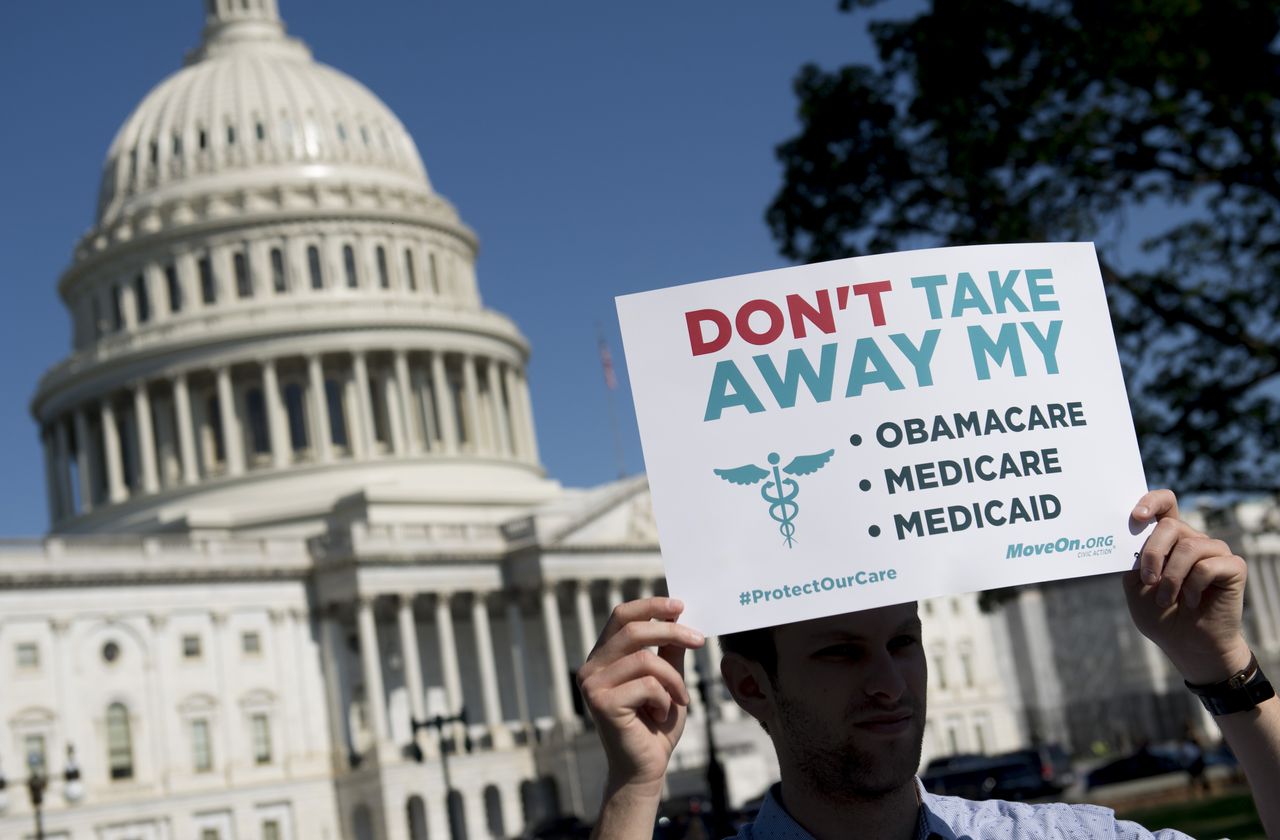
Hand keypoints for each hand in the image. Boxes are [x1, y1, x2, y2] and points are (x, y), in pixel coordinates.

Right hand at [578, 597, 704, 794]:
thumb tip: (678, 616)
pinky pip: (647, 685)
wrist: (647, 768)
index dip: (650, 606)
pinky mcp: (601, 703)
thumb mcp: (669, 680)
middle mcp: (591, 667)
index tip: (679, 605)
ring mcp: (592, 685)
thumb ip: (669, 651)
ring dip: (673, 680)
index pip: (621, 616)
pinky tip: (660, 715)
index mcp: (603, 657)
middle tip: (699, 640)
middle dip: (671, 632)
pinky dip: (665, 700)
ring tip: (679, 699)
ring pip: (645, 660)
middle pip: (633, 630)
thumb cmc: (656, 726)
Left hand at [1124, 489, 1251, 683]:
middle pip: (1170, 526)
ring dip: (1171, 578)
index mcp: (1168, 539)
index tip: (1137, 516)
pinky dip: (1193, 587)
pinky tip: (1193, 601)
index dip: (1151, 501)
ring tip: (1166, 599)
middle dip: (1152, 553)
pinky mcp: (1233, 567)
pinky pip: (1207, 566)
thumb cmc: (1159, 614)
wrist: (1186, 644)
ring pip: (1188, 547)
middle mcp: (1192, 539)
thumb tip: (1128, 535)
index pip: (1164, 504)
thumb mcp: (1135, 584)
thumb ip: (1133, 558)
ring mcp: (1215, 551)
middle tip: (1147, 580)